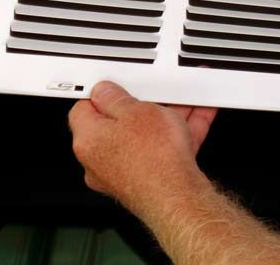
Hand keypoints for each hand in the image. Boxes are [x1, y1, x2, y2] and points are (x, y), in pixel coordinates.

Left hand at [68, 81, 217, 219]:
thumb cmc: (152, 158)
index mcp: (87, 140)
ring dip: (164, 118)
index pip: (84, 109)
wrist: (175, 194)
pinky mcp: (144, 180)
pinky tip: (196, 119)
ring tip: (185, 103)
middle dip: (141, 107)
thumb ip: (117, 98)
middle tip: (157, 95)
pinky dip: (177, 134)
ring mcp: (121, 172)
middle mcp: (98, 160)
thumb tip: (105, 92)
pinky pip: (160, 149)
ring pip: (143, 136)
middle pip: (117, 124)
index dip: (101, 93)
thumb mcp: (136, 110)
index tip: (115, 86)